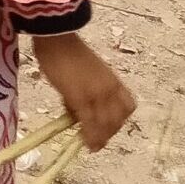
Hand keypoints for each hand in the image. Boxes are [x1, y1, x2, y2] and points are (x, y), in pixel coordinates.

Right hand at [33, 32, 136, 151]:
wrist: (57, 39)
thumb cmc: (66, 52)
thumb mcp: (86, 73)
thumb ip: (88, 91)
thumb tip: (78, 112)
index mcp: (113, 81)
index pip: (126, 108)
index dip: (119, 120)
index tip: (108, 127)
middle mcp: (110, 90)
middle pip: (118, 119)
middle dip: (109, 133)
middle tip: (98, 141)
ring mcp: (97, 94)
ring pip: (107, 124)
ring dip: (101, 137)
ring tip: (92, 144)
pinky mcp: (80, 98)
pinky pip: (90, 123)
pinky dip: (91, 136)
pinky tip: (86, 143)